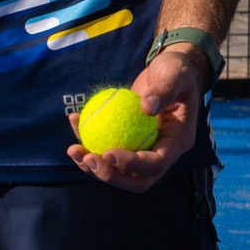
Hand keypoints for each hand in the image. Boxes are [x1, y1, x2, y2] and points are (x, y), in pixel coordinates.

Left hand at [67, 48, 203, 191]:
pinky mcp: (129, 141)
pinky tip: (74, 121)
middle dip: (110, 175)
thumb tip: (146, 107)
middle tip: (86, 158)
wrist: (169, 71)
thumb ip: (164, 89)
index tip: (108, 152)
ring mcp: (144, 149)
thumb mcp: (175, 73)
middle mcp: (162, 151)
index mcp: (177, 142)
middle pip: (137, 179)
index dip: (132, 164)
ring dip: (93, 165)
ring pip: (118, 170)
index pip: (156, 164)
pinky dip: (88, 140)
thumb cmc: (176, 70)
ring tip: (72, 149)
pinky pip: (106, 147)